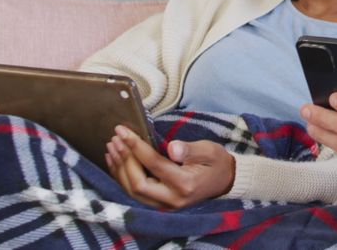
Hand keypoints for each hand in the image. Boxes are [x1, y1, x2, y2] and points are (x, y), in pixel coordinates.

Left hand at [105, 125, 234, 208]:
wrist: (224, 182)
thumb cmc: (216, 163)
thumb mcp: (209, 150)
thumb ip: (190, 150)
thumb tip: (172, 147)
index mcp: (185, 184)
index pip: (154, 165)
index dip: (136, 147)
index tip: (123, 131)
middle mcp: (172, 199)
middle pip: (138, 184)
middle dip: (124, 160)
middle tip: (115, 139)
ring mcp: (164, 205)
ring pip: (132, 191)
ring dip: (119, 168)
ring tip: (112, 146)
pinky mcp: (158, 204)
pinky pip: (134, 192)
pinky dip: (121, 176)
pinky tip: (114, 160)